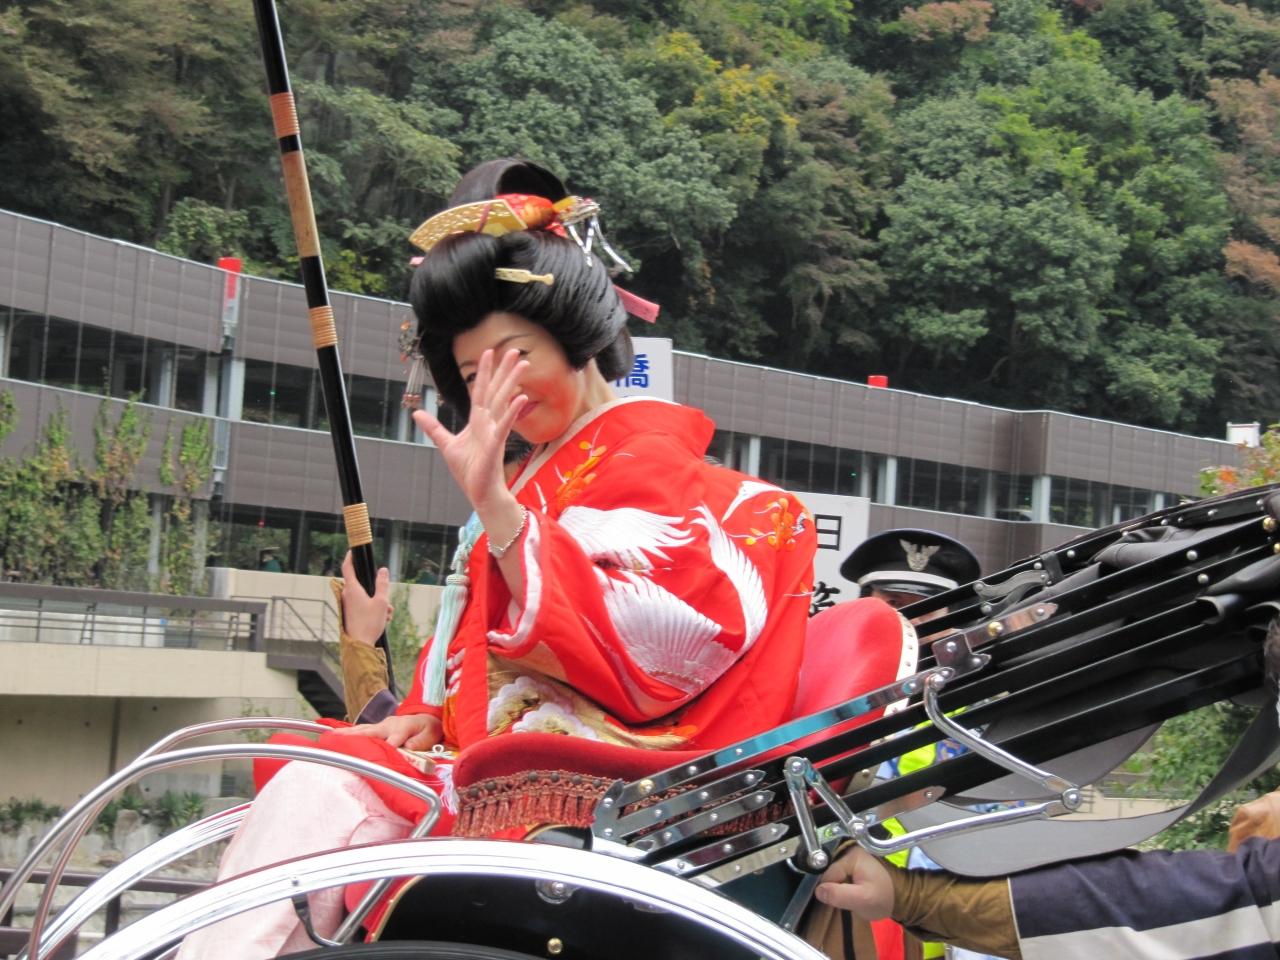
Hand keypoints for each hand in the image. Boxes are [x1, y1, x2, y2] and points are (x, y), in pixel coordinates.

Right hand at [330, 713, 441, 751]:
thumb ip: (420, 742)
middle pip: (370, 732)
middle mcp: (389, 724)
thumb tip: (407, 748)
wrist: (426, 719)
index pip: (393, 740)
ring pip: (362, 730)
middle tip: (338, 741)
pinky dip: (348, 734)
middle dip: (355, 737)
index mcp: (403, 727)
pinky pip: (361, 731)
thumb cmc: (428, 729)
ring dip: (346, 734)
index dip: (386, 749)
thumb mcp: (430, 735)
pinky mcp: (376, 728)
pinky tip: (334, 736)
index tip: (376, 760)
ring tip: (330, 737)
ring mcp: (381, 725)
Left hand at [340, 552, 389, 645]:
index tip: (353, 551)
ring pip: (367, 596)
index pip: (348, 567)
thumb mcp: (381, 602)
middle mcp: (347, 595)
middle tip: (387, 602)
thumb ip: (382, 584)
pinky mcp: (351, 613)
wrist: (360, 645)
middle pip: (363, 584)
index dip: (350, 557)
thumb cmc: (369, 623)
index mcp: (352, 589)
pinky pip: (364, 606)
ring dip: (379, 602)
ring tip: (386, 614)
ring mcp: (348, 605)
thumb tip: (383, 570)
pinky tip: (383, 619)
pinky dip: (374, 609)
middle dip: (378, 590)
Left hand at [413, 347, 528, 512]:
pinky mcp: (496, 445)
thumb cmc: (469, 471)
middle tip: (517, 350)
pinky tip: (521, 397)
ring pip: (503, 401)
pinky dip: (511, 411)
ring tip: (523, 364)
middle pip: (496, 390)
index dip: (485, 371)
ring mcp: (494, 432)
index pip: (481, 390)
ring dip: (513, 382)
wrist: (480, 492)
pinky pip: (504, 425)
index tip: (490, 351)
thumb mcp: (446, 444)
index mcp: (478, 421)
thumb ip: (433, 427)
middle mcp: (488, 422)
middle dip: (505, 370)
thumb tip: (417, 413)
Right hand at [815, 845, 895, 919]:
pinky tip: (851, 890)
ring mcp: (851, 855)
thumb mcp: (862, 899)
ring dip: (838, 887)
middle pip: (828, 873)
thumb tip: (818, 891)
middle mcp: (848, 850)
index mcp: (851, 855)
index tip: (842, 900)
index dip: (832, 891)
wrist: (901, 896)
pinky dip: (842, 884)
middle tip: (848, 898)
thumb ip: (839, 895)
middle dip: (835, 888)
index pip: (828, 875)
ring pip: (832, 874)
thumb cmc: (884, 897)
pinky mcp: (853, 861)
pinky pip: (838, 873)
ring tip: (851, 894)